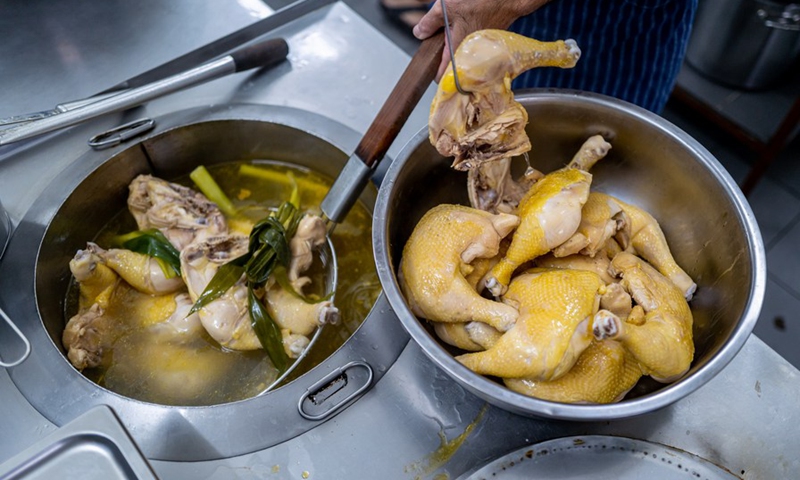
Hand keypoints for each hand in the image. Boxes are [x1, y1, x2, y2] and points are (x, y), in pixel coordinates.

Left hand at [413, 0, 550, 80]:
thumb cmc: (480, 3)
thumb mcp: (446, 9)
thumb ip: (429, 23)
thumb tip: (419, 33)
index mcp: (456, 53)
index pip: (440, 77)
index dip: (432, 70)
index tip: (429, 61)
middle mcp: (469, 58)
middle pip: (450, 67)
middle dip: (443, 56)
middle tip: (441, 39)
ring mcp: (479, 54)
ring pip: (461, 58)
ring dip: (455, 48)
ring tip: (455, 30)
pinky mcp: (487, 47)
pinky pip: (472, 50)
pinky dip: (467, 43)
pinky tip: (467, 27)